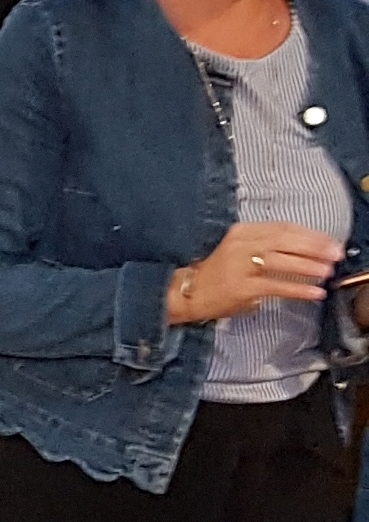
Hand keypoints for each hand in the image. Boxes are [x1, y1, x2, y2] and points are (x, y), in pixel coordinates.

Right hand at [167, 221, 340, 324]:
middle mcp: (241, 244)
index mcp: (241, 231)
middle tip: (336, 254)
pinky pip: (275, 286)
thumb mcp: (237, 250)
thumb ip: (264, 247)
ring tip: (328, 272)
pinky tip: (314, 293)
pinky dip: (298, 290)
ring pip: (282, 261)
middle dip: (315, 247)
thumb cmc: (215, 273)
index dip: (310, 233)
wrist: (185, 293)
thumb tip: (302, 252)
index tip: (330, 241)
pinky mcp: (241, 287)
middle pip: (285, 241)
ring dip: (309, 266)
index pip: (283, 227)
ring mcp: (240, 265)